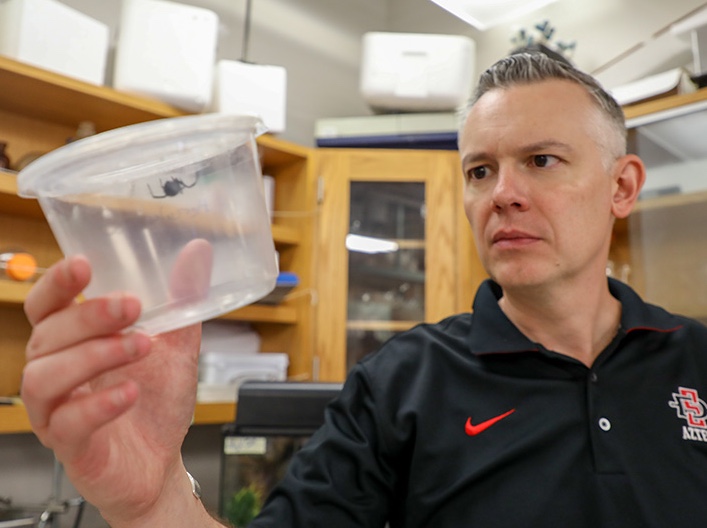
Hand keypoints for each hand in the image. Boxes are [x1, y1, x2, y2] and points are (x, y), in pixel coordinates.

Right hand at [21, 255, 208, 525]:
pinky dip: (98, 404)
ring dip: (95, 355)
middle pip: (46, 336)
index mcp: (72, 343)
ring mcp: (56, 411)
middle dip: (89, 316)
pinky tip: (130, 392)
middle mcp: (55, 373)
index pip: (47, 306)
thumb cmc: (157, 399)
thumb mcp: (176, 344)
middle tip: (132, 307)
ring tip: (140, 346)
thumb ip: (182, 301)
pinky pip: (67, 423)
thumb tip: (198, 251)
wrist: (162, 461)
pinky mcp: (70, 447)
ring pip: (46, 376)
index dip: (57, 284)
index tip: (84, 264)